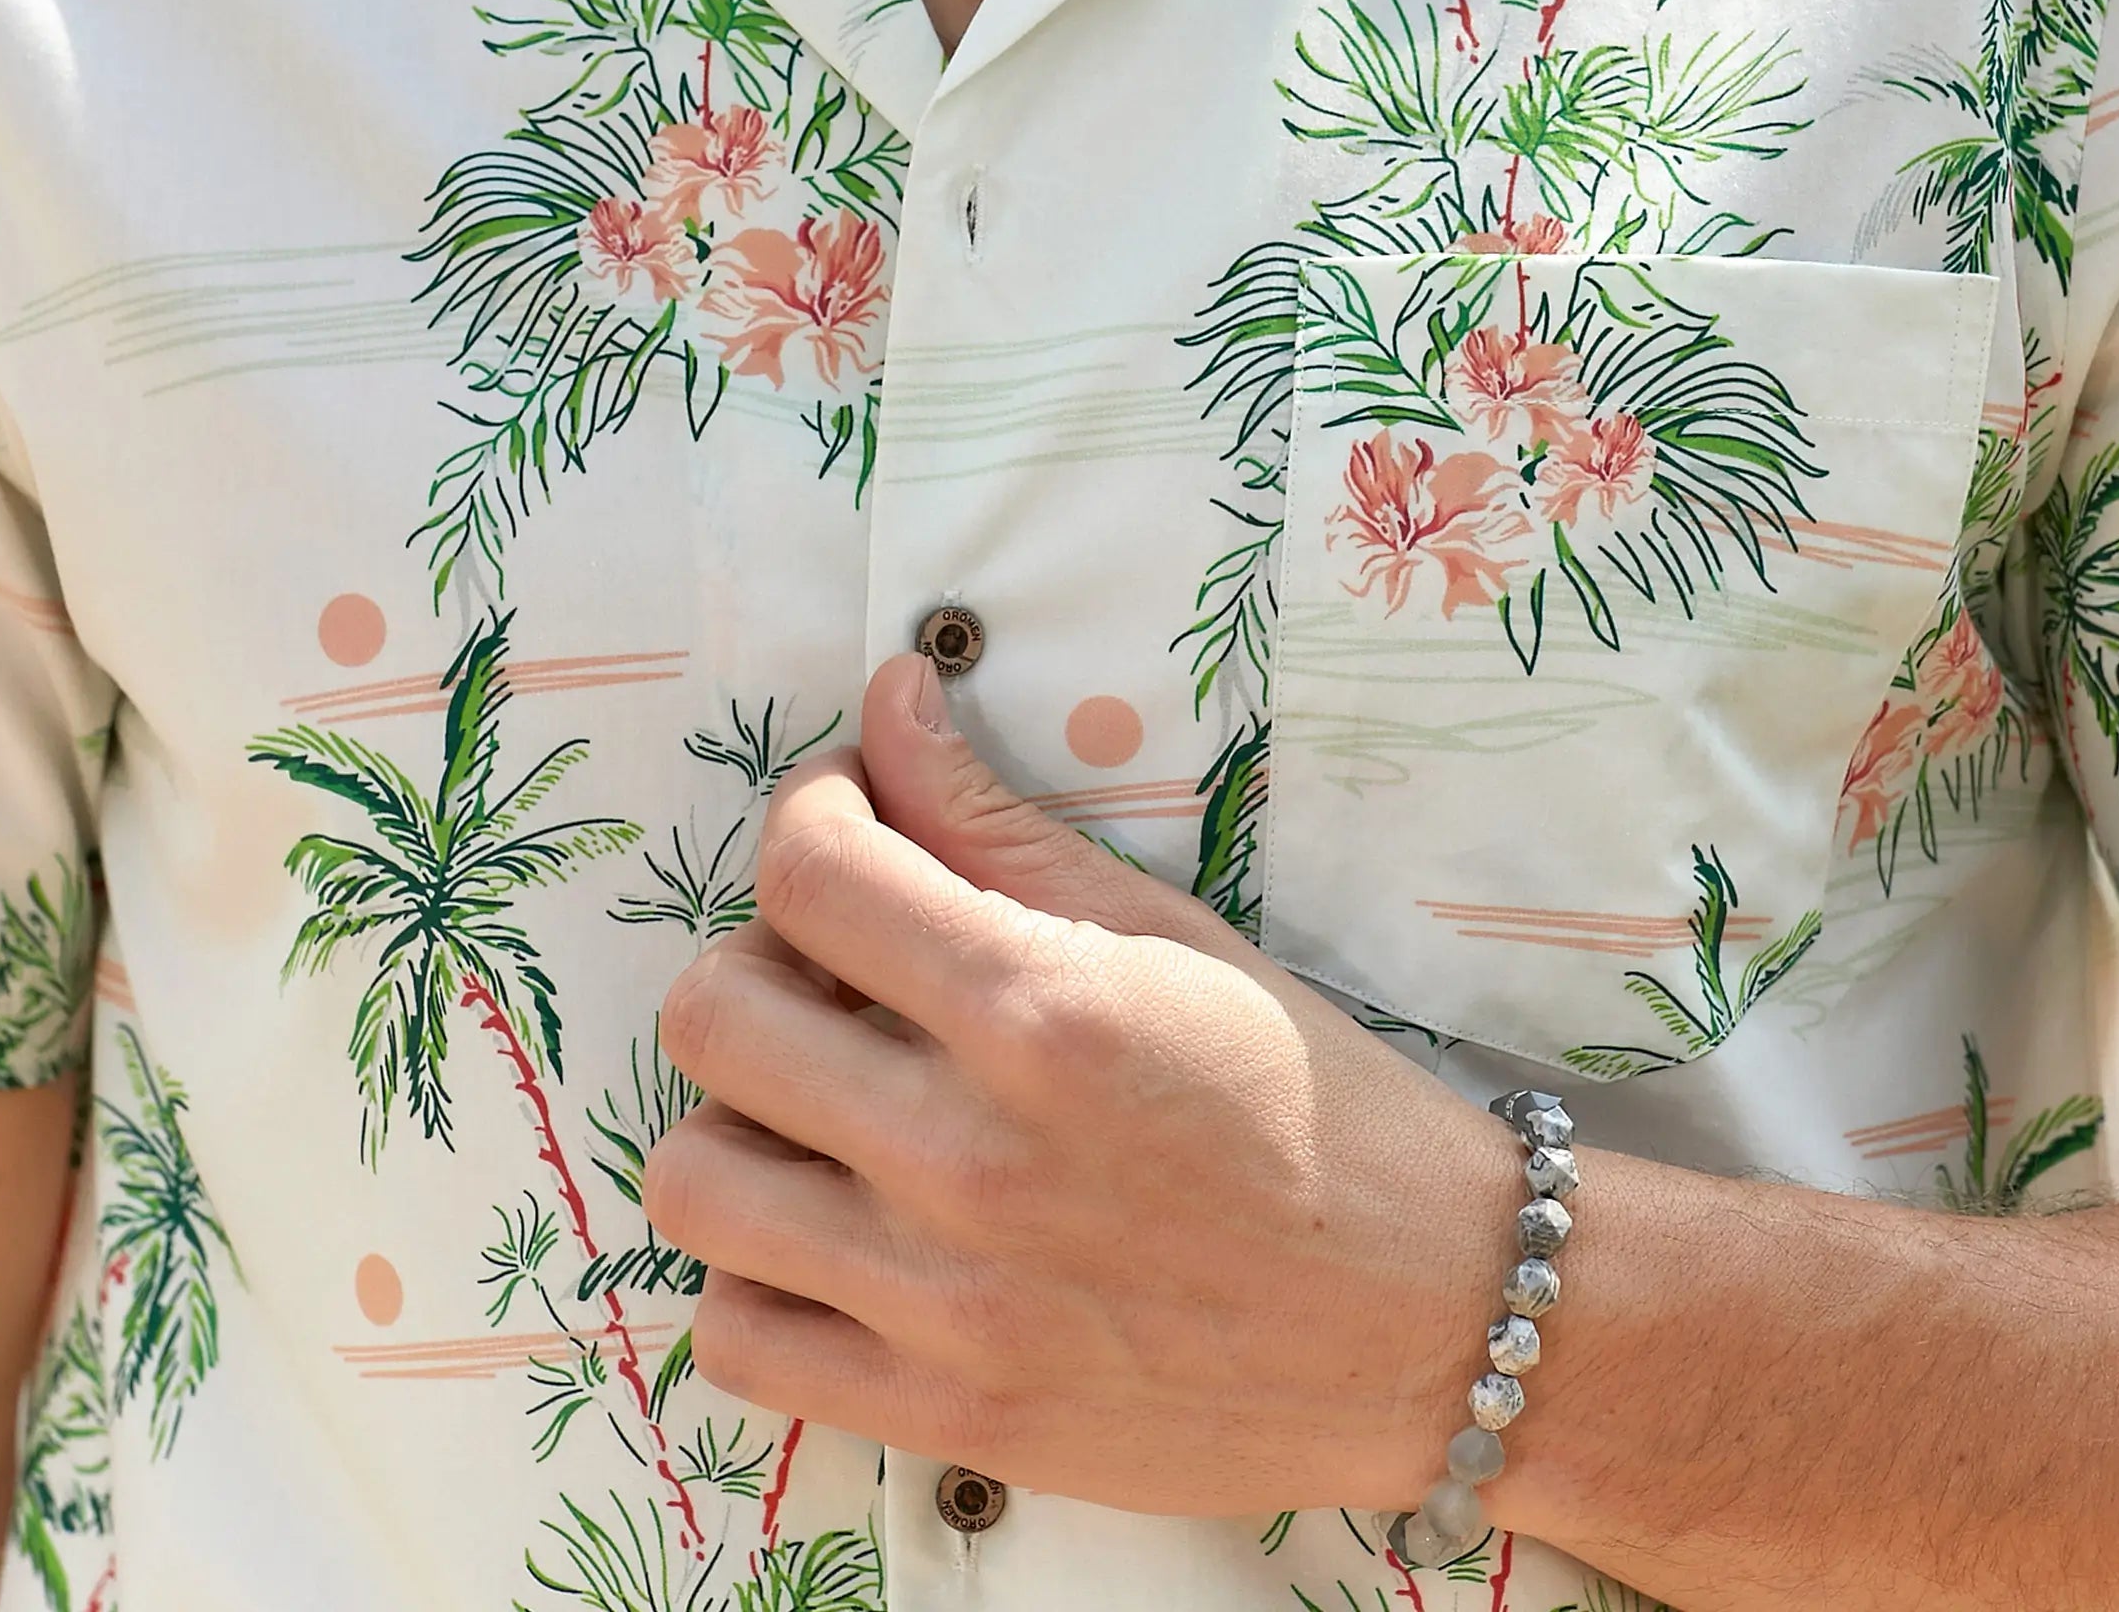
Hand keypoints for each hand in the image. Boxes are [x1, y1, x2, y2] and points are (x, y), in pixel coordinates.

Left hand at [643, 653, 1518, 1517]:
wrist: (1427, 1321)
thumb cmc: (1310, 1107)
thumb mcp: (1170, 935)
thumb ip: (999, 822)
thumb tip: (889, 698)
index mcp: (1040, 1011)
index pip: (809, 869)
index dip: (811, 810)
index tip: (851, 818)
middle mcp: (972, 1157)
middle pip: (715, 1014)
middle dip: (761, 957)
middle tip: (837, 969)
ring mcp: (946, 1305)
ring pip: (691, 1180)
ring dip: (740, 1119)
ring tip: (824, 1107)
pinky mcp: (943, 1419)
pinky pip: (737, 1339)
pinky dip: (756, 1276)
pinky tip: (832, 1235)